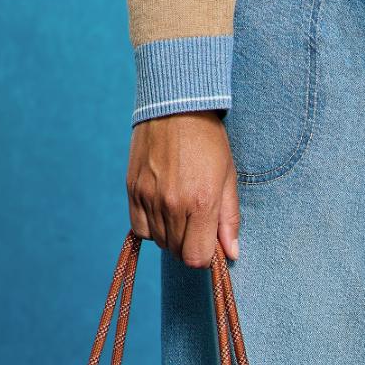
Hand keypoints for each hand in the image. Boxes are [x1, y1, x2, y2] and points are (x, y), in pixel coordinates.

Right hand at [126, 111, 239, 266]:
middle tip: (198, 224)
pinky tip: (162, 211)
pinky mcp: (132, 189)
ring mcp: (149, 197)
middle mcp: (173, 204)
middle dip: (190, 245)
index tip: (210, 243)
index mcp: (202, 203)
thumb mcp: (228, 179)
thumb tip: (232, 253)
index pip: (196, 258)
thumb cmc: (208, 141)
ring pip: (159, 242)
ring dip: (172, 236)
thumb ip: (229, 220)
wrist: (176, 106)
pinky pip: (139, 229)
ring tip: (182, 212)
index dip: (205, 256)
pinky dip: (151, 227)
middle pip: (177, 252)